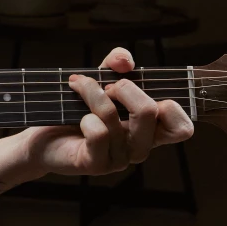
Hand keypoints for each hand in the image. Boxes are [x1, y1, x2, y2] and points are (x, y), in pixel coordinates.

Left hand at [22, 47, 193, 176]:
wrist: (43, 136)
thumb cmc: (76, 110)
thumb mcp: (100, 80)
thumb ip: (117, 64)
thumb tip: (125, 61)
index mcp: (149, 130)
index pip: (183, 129)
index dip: (171, 106)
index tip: (141, 91)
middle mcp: (139, 147)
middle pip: (149, 112)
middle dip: (123, 87)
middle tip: (105, 86)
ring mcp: (119, 159)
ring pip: (114, 117)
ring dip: (93, 92)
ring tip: (78, 87)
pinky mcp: (96, 164)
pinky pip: (98, 134)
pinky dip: (86, 117)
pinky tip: (79, 118)